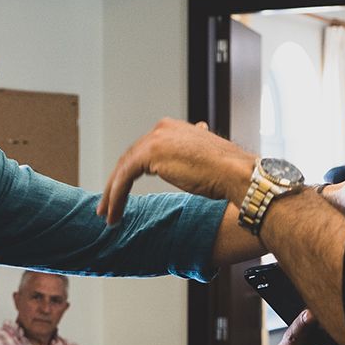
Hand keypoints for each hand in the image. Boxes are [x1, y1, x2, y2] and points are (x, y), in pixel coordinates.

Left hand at [99, 119, 252, 225]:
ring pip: (123, 169)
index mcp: (173, 129)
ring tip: (108, 216)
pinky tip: (114, 213)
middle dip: (116, 185)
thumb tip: (193, 154)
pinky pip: (124, 177)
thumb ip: (192, 155)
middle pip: (129, 159)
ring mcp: (155, 139)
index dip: (130, 174)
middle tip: (107, 207)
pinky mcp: (149, 154)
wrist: (237, 174)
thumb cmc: (228, 172)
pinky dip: (117, 196)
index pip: (143, 152)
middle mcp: (162, 129)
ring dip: (113, 195)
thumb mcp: (205, 159)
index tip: (123, 193)